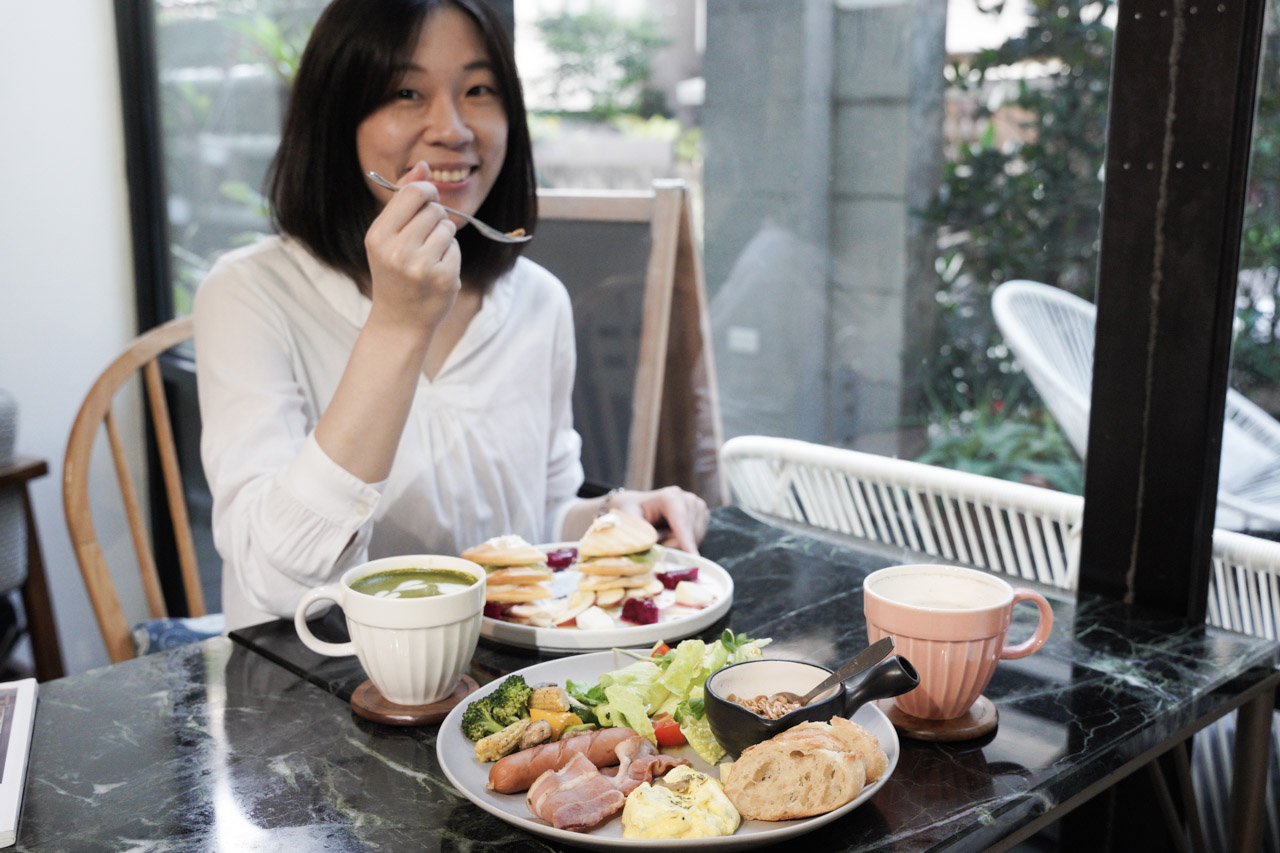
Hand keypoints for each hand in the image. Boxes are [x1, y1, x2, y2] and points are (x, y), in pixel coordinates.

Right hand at [363, 161, 460, 334]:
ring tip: (428, 256)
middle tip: (424, 238)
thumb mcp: (387, 236)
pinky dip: (451, 257)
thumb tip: (423, 165)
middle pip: (434, 210)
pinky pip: (456, 249)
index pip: (413, 193)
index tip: (429, 199)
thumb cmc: (393, 271)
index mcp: (379, 236)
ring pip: (448, 228)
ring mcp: (422, 267)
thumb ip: (403, 199)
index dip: (427, 191)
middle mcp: (398, 251)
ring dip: (444, 238)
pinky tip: (436, 271)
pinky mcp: (444, 279)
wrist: (399, 320)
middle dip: (435, 218)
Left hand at [608, 486, 709, 554]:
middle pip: (688, 534)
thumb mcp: (628, 519)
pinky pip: (697, 540)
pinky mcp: (703, 517)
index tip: (693, 556)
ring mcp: (698, 508)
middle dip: (671, 545)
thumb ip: (639, 532)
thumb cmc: (631, 511)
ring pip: (694, 540)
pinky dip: (684, 544)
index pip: (681, 521)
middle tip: (655, 542)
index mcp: (670, 496)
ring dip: (676, 544)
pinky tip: (671, 536)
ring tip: (661, 536)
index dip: (686, 539)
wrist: (639, 505)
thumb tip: (651, 547)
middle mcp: (689, 500)